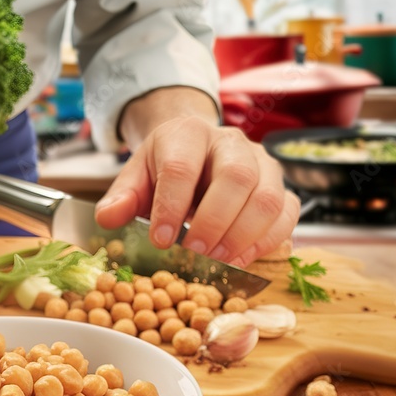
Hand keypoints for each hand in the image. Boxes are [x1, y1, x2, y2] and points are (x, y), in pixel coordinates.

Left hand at [95, 112, 299, 267]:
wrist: (194, 154)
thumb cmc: (164, 170)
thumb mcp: (135, 178)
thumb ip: (120, 198)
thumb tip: (108, 218)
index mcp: (187, 134)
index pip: (182, 165)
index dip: (172, 205)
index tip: (161, 239)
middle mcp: (231, 143)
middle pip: (236, 176)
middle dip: (214, 220)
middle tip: (196, 252)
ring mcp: (262, 163)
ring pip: (268, 197)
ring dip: (243, 235)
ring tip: (218, 261)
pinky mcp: (281, 187)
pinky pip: (287, 214)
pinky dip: (267, 241)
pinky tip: (242, 260)